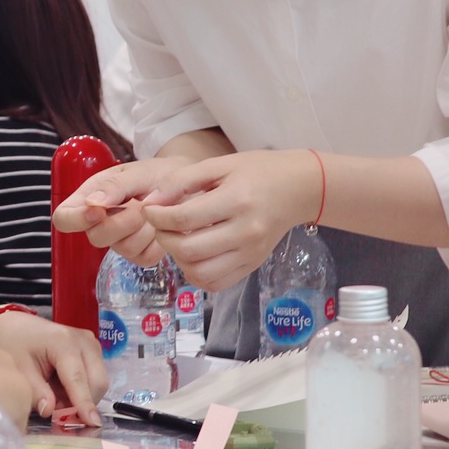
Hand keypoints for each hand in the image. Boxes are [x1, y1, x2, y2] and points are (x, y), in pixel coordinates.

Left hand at [0, 311, 106, 423]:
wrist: (16, 325)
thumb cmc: (14, 343)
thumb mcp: (19, 368)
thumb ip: (35, 391)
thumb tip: (49, 411)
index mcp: (64, 342)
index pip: (78, 379)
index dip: (84, 403)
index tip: (92, 423)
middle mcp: (84, 341)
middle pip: (97, 382)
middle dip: (83, 403)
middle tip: (59, 413)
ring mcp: (91, 344)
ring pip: (98, 382)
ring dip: (82, 397)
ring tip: (54, 395)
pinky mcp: (92, 350)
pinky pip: (94, 378)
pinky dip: (81, 389)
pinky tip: (60, 388)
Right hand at [51, 157, 187, 265]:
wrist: (185, 187)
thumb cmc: (156, 175)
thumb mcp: (136, 171)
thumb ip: (114, 185)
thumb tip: (91, 203)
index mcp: (89, 198)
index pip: (63, 218)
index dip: (77, 219)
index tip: (98, 210)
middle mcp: (100, 224)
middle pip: (95, 237)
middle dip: (123, 221)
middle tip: (141, 203)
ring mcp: (119, 242)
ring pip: (123, 248)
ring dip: (144, 228)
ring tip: (154, 209)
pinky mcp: (139, 255)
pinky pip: (144, 256)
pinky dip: (157, 240)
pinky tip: (160, 224)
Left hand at [138, 152, 317, 290]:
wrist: (298, 188)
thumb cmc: (257, 171)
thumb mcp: (219, 165)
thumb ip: (181, 181)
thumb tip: (151, 202)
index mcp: (236, 200)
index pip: (183, 219)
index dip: (156, 216)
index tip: (149, 209)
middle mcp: (245, 231)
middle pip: (188, 249)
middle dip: (164, 237)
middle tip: (161, 224)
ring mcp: (251, 253)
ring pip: (200, 272)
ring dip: (178, 259)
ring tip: (178, 240)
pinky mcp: (253, 265)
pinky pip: (216, 283)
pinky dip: (196, 274)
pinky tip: (194, 255)